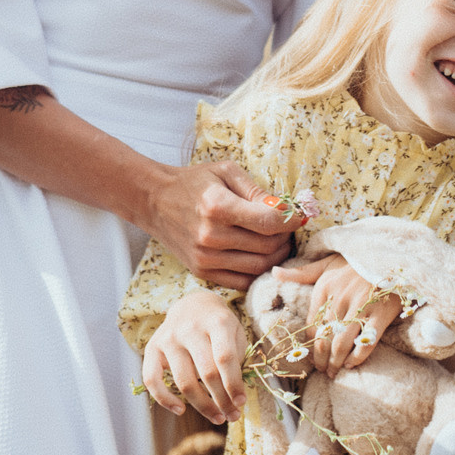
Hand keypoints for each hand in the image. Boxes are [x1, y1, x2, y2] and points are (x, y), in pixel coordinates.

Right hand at [142, 290, 249, 421]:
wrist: (192, 305)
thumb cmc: (219, 325)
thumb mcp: (235, 332)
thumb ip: (236, 359)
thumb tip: (234, 396)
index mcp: (217, 322)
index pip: (225, 357)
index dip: (234, 384)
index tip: (242, 402)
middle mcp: (190, 328)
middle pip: (206, 373)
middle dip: (222, 400)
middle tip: (233, 415)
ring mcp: (169, 338)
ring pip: (184, 381)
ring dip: (202, 406)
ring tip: (217, 417)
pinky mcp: (151, 347)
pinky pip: (152, 380)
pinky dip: (164, 399)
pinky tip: (180, 410)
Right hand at [144, 160, 300, 290]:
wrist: (155, 201)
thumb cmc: (194, 183)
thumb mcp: (226, 172)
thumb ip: (257, 191)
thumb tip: (287, 209)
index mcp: (218, 207)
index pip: (269, 223)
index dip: (292, 221)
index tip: (299, 216)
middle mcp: (211, 236)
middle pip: (267, 247)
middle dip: (286, 237)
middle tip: (288, 228)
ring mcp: (205, 258)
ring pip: (258, 267)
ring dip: (277, 256)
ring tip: (278, 241)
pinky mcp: (203, 272)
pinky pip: (242, 281)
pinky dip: (258, 272)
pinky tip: (262, 256)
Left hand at [279, 256, 401, 373]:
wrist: (390, 256)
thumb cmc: (357, 262)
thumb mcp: (328, 263)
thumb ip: (302, 272)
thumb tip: (274, 272)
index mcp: (324, 289)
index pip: (310, 326)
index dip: (310, 347)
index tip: (313, 358)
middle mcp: (339, 299)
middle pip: (324, 339)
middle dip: (321, 360)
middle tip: (324, 371)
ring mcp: (361, 307)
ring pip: (341, 344)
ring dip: (336, 363)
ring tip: (335, 372)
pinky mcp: (380, 313)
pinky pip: (365, 342)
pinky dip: (357, 357)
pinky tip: (352, 363)